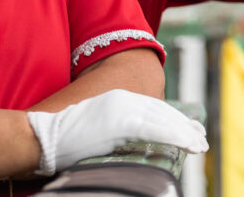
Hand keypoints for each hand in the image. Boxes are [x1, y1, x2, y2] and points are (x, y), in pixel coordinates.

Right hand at [26, 89, 207, 174]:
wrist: (42, 135)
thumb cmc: (59, 137)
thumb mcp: (91, 125)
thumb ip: (111, 127)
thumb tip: (122, 140)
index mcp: (118, 99)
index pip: (153, 109)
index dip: (172, 119)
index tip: (187, 127)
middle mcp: (125, 100)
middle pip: (163, 113)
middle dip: (183, 126)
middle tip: (201, 137)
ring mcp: (124, 111)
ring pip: (165, 122)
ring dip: (185, 134)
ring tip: (200, 144)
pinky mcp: (123, 124)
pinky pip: (157, 131)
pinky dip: (176, 137)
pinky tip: (189, 144)